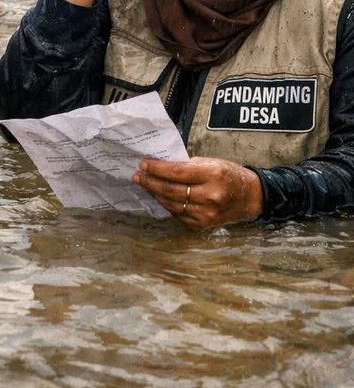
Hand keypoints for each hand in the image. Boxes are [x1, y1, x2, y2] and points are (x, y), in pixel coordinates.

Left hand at [133, 156, 263, 228]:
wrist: (249, 197)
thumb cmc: (229, 175)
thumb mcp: (212, 162)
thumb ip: (188, 165)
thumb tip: (161, 166)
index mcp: (212, 175)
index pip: (176, 173)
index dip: (157, 169)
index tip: (143, 164)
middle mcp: (210, 196)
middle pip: (171, 190)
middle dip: (150, 182)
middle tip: (137, 176)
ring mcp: (206, 214)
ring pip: (172, 204)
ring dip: (155, 194)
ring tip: (145, 185)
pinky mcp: (203, 225)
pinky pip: (178, 214)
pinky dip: (167, 205)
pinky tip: (159, 196)